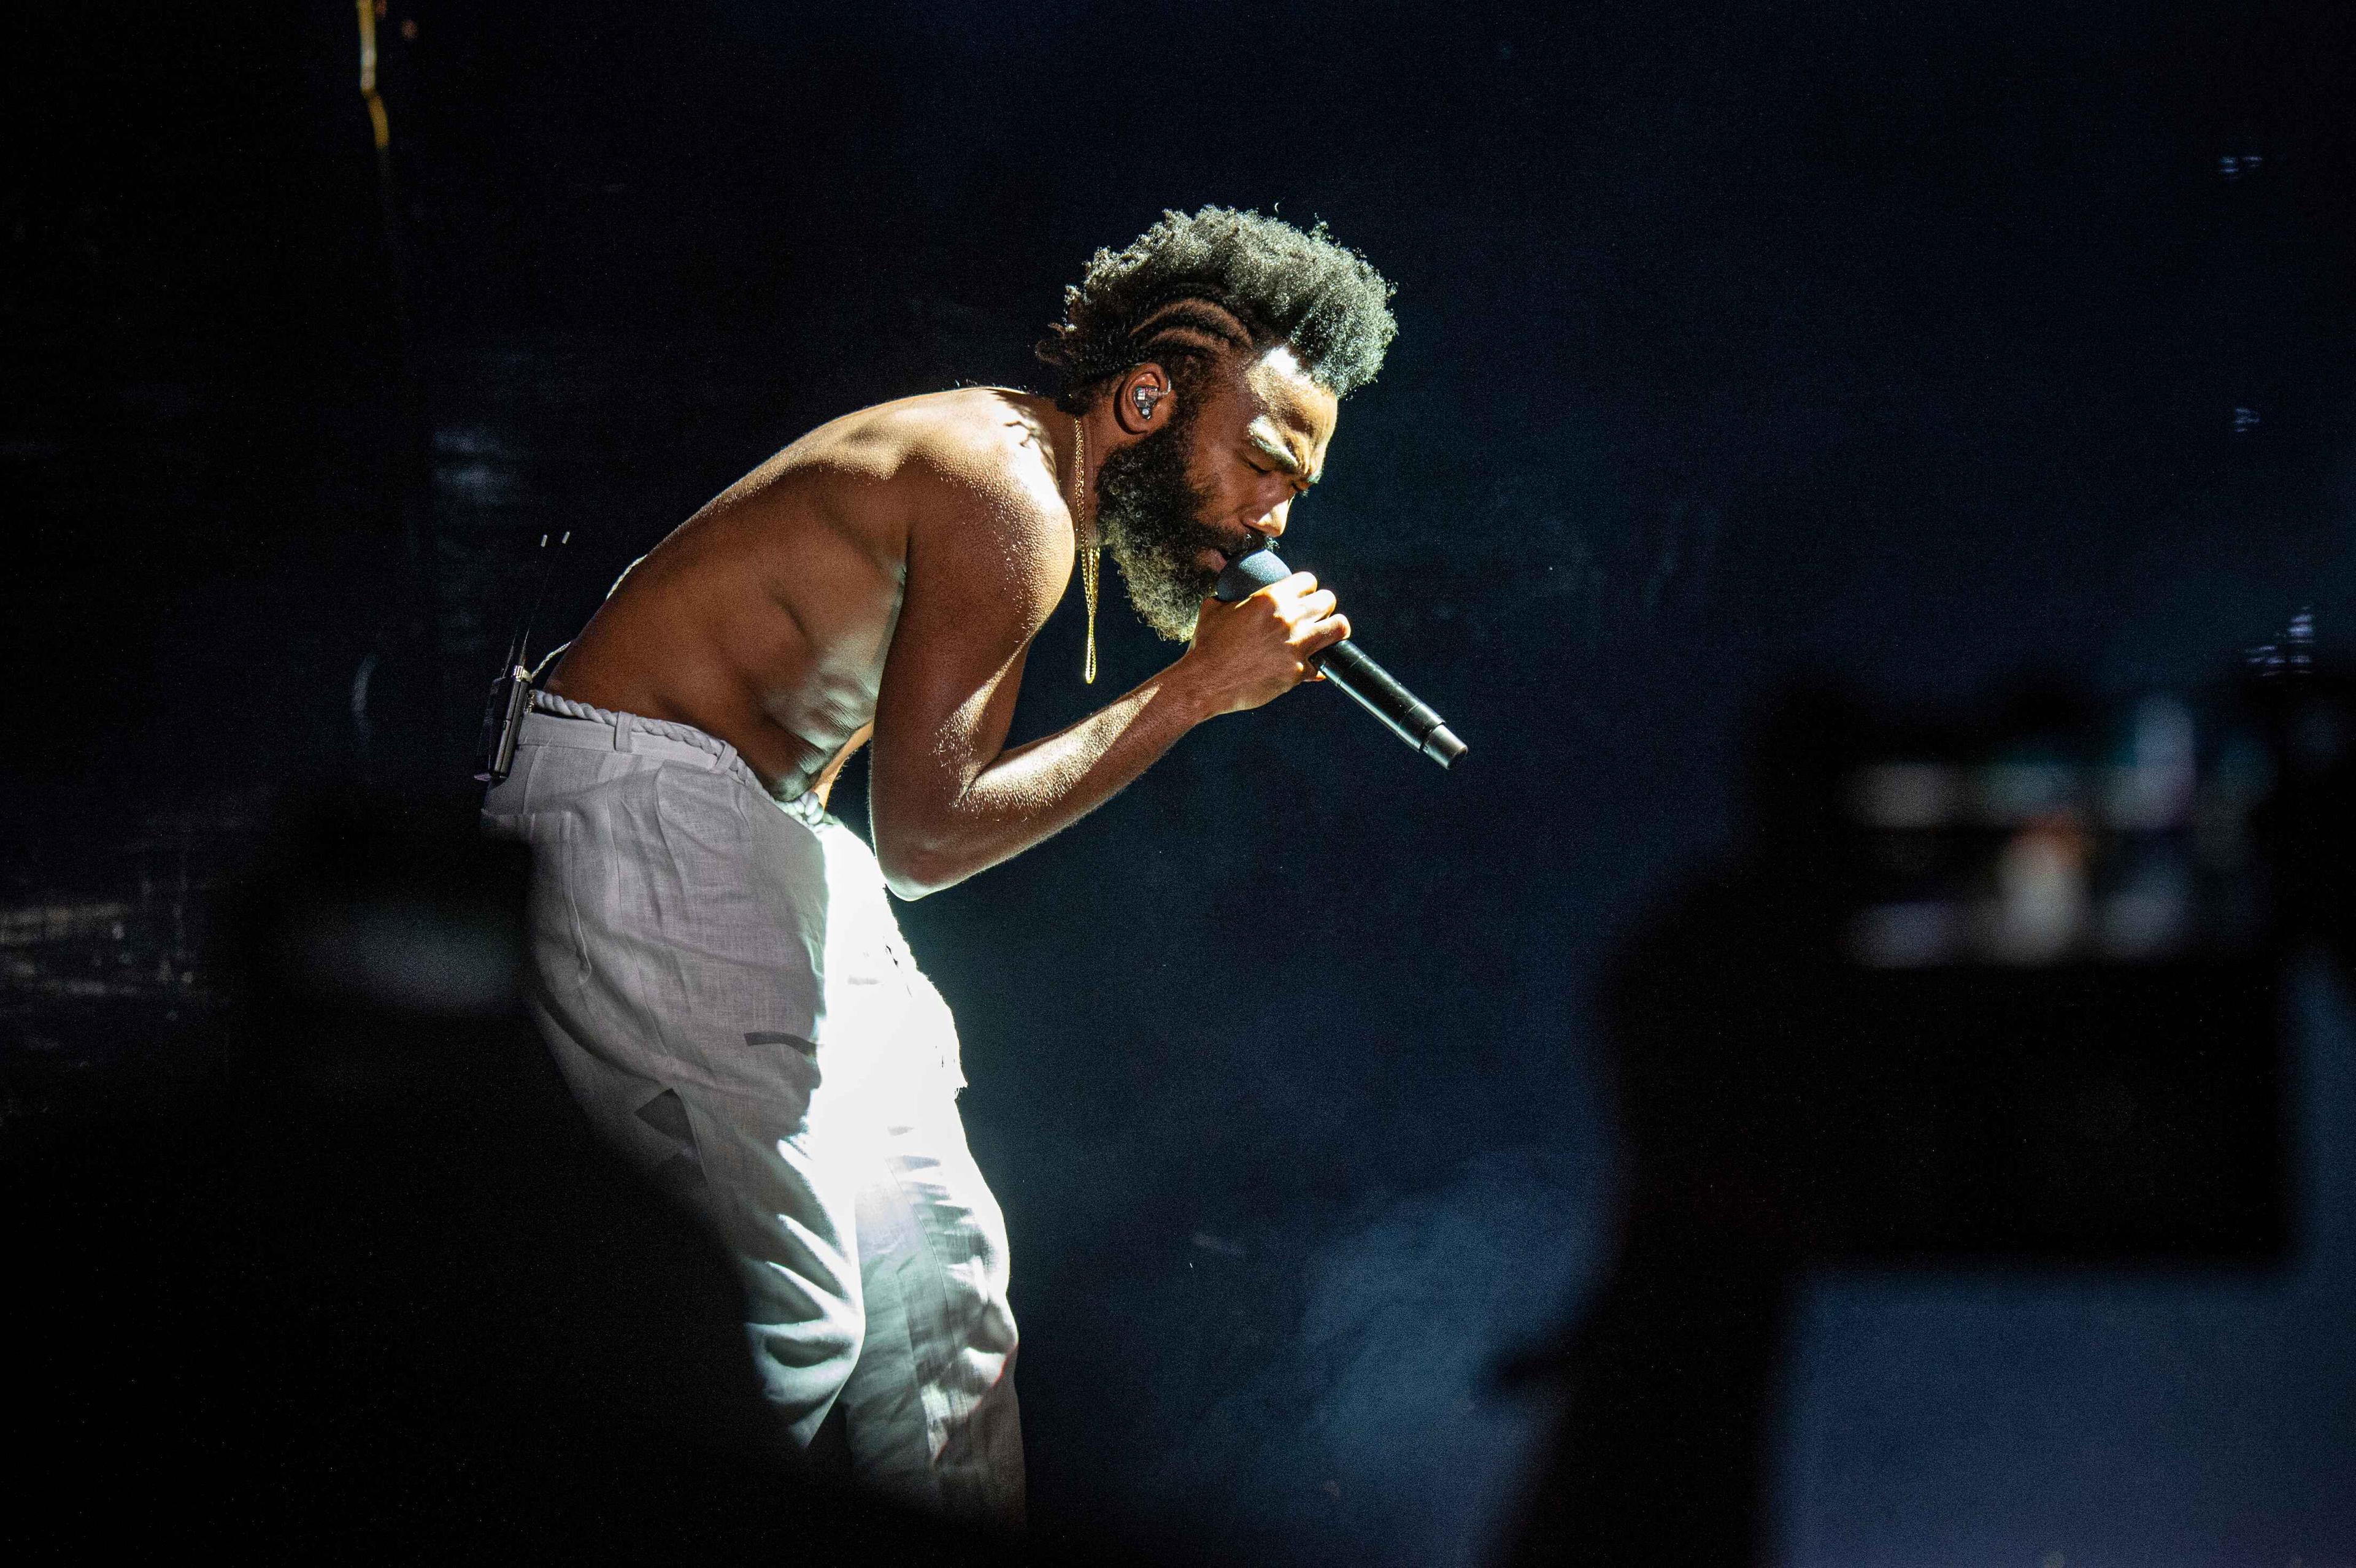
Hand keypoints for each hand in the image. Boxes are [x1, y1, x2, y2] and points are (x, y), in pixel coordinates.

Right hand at [1177, 571, 1350, 717]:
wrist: (1204, 681)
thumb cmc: (1206, 645)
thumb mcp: (1213, 608)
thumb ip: (1229, 596)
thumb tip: (1228, 591)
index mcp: (1271, 598)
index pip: (1308, 581)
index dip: (1306, 588)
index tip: (1303, 596)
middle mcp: (1289, 618)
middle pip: (1328, 600)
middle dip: (1322, 606)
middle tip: (1314, 616)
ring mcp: (1297, 646)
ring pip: (1339, 627)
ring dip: (1333, 630)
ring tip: (1326, 635)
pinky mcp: (1298, 672)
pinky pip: (1323, 666)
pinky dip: (1318, 666)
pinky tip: (1311, 667)